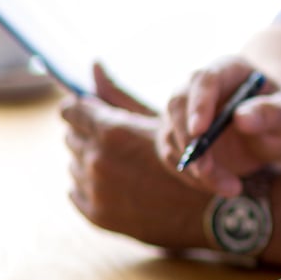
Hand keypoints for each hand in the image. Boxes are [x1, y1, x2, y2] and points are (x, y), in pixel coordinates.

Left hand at [61, 63, 211, 248]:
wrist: (208, 210)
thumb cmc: (191, 157)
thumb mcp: (158, 119)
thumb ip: (119, 94)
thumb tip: (92, 64)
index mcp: (112, 131)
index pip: (71, 111)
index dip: (81, 110)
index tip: (90, 113)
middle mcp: (97, 159)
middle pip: (71, 137)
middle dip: (88, 135)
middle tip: (115, 141)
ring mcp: (96, 190)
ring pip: (73, 165)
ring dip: (91, 161)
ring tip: (122, 165)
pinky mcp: (97, 215)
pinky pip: (75, 192)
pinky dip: (91, 187)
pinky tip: (118, 185)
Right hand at [158, 57, 280, 196]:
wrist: (275, 134)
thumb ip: (272, 114)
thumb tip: (241, 118)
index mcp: (229, 69)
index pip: (205, 79)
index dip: (199, 103)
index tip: (199, 132)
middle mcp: (200, 86)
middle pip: (178, 105)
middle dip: (189, 141)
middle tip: (206, 171)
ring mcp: (186, 111)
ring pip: (172, 135)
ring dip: (194, 166)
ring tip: (231, 187)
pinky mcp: (179, 136)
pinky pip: (173, 155)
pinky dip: (191, 176)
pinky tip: (220, 185)